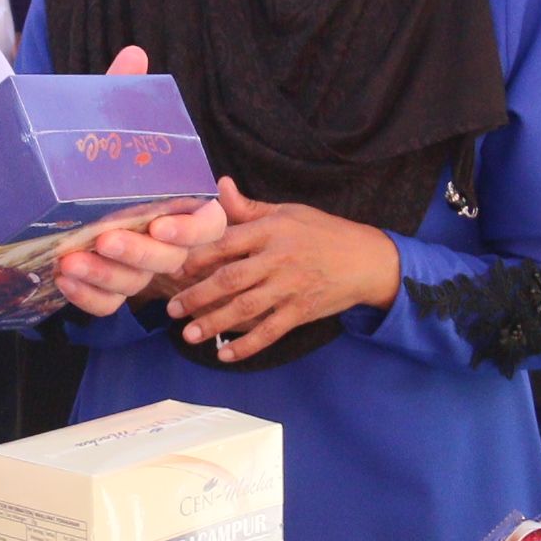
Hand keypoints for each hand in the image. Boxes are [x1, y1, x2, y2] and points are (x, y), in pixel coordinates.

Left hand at [54, 48, 226, 315]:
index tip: (162, 224)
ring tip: (71, 259)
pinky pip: (103, 305)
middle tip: (107, 238)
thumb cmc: (85, 162)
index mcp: (170, 204)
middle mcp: (156, 241)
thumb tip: (135, 54)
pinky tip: (63, 278)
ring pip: (132, 287)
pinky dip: (85, 296)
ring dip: (104, 276)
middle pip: (169, 262)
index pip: (205, 224)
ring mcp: (130, 270)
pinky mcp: (100, 290)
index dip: (191, 231)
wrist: (37, 197)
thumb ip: (121, 96)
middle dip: (139, 254)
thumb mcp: (101, 128)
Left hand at [166, 178, 400, 362]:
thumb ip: (250, 207)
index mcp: (272, 231)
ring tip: (188, 334)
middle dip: (197, 296)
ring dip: (213, 323)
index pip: (226, 242)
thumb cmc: (323, 232)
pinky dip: (246, 346)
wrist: (367, 260)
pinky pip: (269, 332)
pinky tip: (224, 354)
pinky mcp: (301, 312)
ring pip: (245, 308)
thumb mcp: (289, 212)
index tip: (173, 266)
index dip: (197, 256)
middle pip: (230, 280)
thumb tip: (220, 186)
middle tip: (173, 309)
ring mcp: (290, 288)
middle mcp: (278, 259)